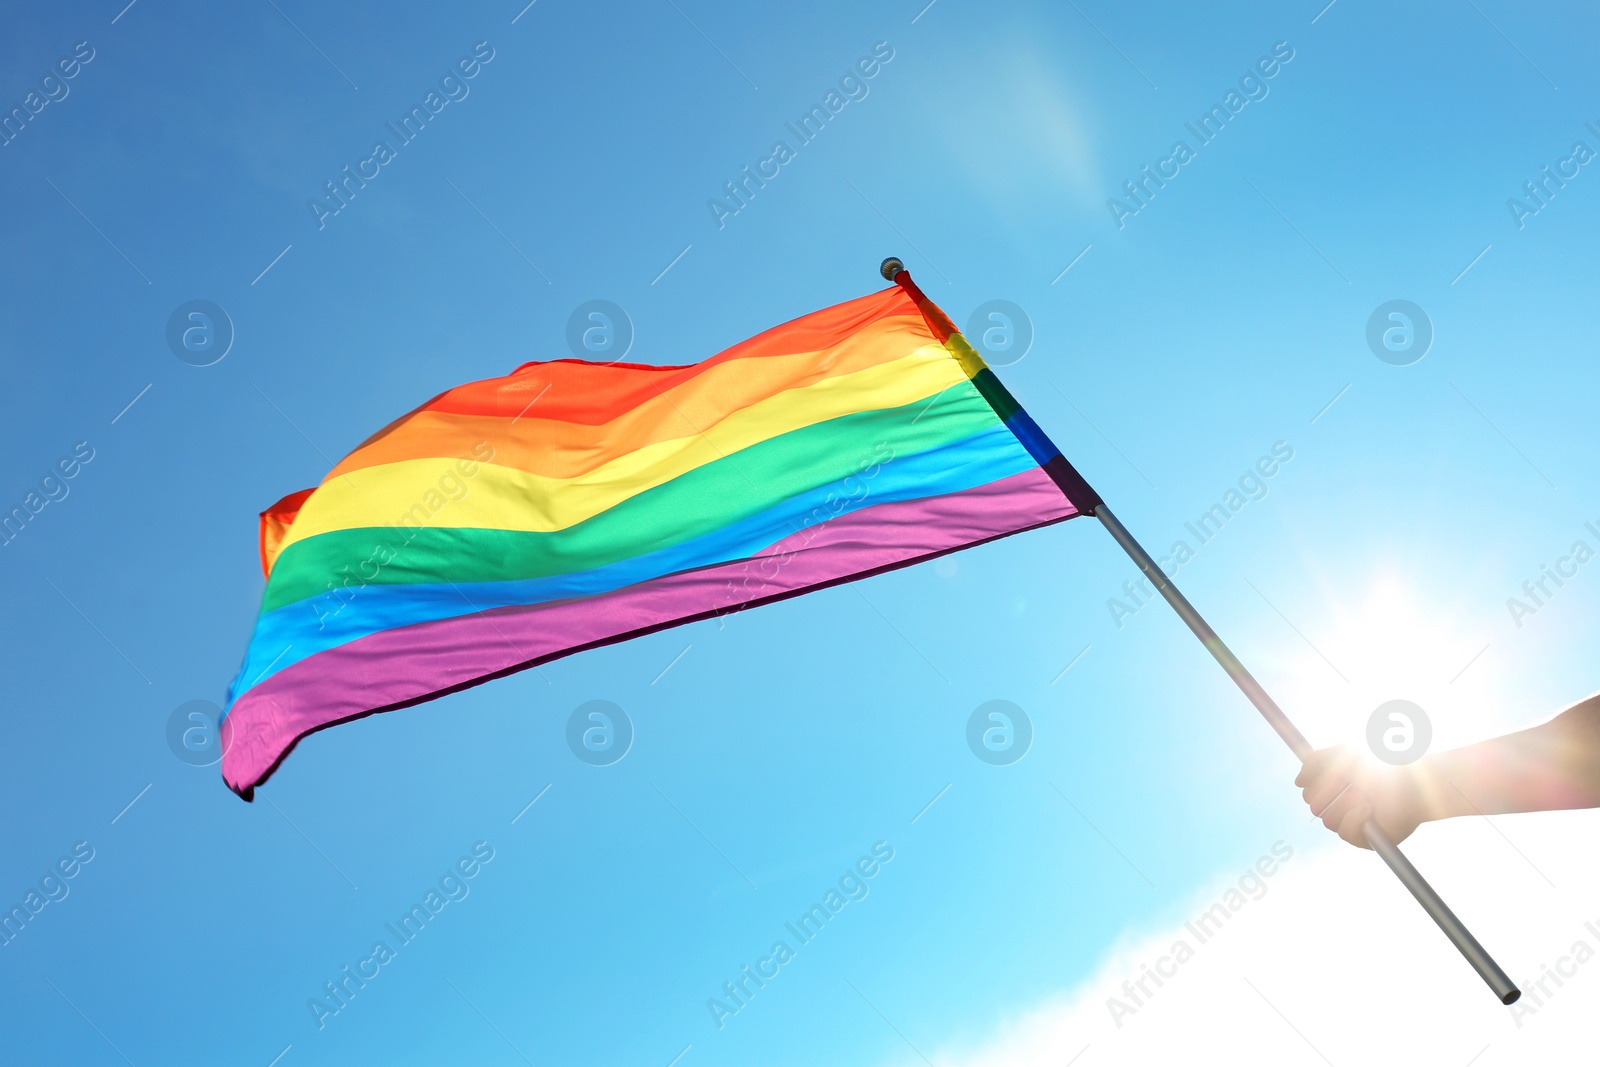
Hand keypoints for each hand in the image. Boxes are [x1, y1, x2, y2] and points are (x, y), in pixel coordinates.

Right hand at [1295, 745, 1429, 848]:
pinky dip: (1354, 818)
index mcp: (1334, 790)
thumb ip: (1316, 762)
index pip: (1308, 794)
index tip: (1330, 772)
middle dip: (1331, 791)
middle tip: (1349, 781)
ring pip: (1329, 821)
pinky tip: (1368, 808)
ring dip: (1346, 803)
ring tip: (1365, 795)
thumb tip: (1298, 782)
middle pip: (1315, 808)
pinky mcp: (1365, 839)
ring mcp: (1352, 825)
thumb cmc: (1381, 766)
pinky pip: (1345, 833)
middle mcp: (1341, 808)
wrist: (1413, 781)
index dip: (1315, 783)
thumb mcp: (1343, 754)